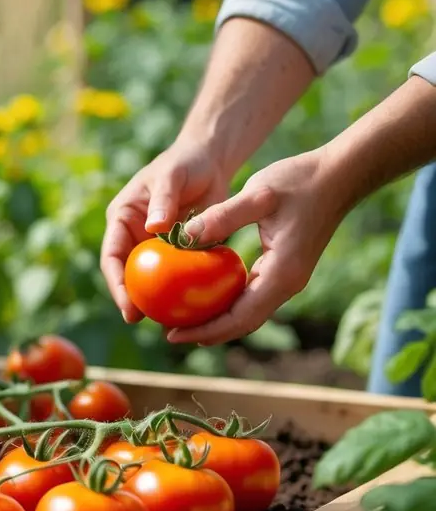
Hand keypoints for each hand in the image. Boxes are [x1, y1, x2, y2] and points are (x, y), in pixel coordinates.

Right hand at [101, 141, 229, 321]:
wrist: (209, 162)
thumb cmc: (184, 163)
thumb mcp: (171, 176)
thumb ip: (164, 200)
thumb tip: (153, 228)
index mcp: (123, 219)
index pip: (112, 256)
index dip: (116, 282)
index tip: (127, 304)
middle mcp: (135, 237)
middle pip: (128, 274)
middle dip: (131, 299)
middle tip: (142, 320)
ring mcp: (156, 247)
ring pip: (151, 280)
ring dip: (156, 301)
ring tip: (166, 323)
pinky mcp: (178, 253)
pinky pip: (177, 276)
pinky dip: (181, 292)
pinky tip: (192, 310)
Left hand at [166, 149, 345, 345]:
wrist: (340, 175)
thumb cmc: (300, 181)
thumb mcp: (257, 195)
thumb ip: (221, 217)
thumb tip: (183, 237)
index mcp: (282, 273)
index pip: (240, 317)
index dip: (206, 330)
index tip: (174, 334)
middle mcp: (287, 283)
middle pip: (244, 323)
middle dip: (208, 332)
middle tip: (171, 333)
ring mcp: (289, 278)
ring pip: (249, 312)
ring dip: (219, 320)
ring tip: (184, 320)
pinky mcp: (286, 268)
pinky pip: (254, 295)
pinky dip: (229, 302)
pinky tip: (206, 294)